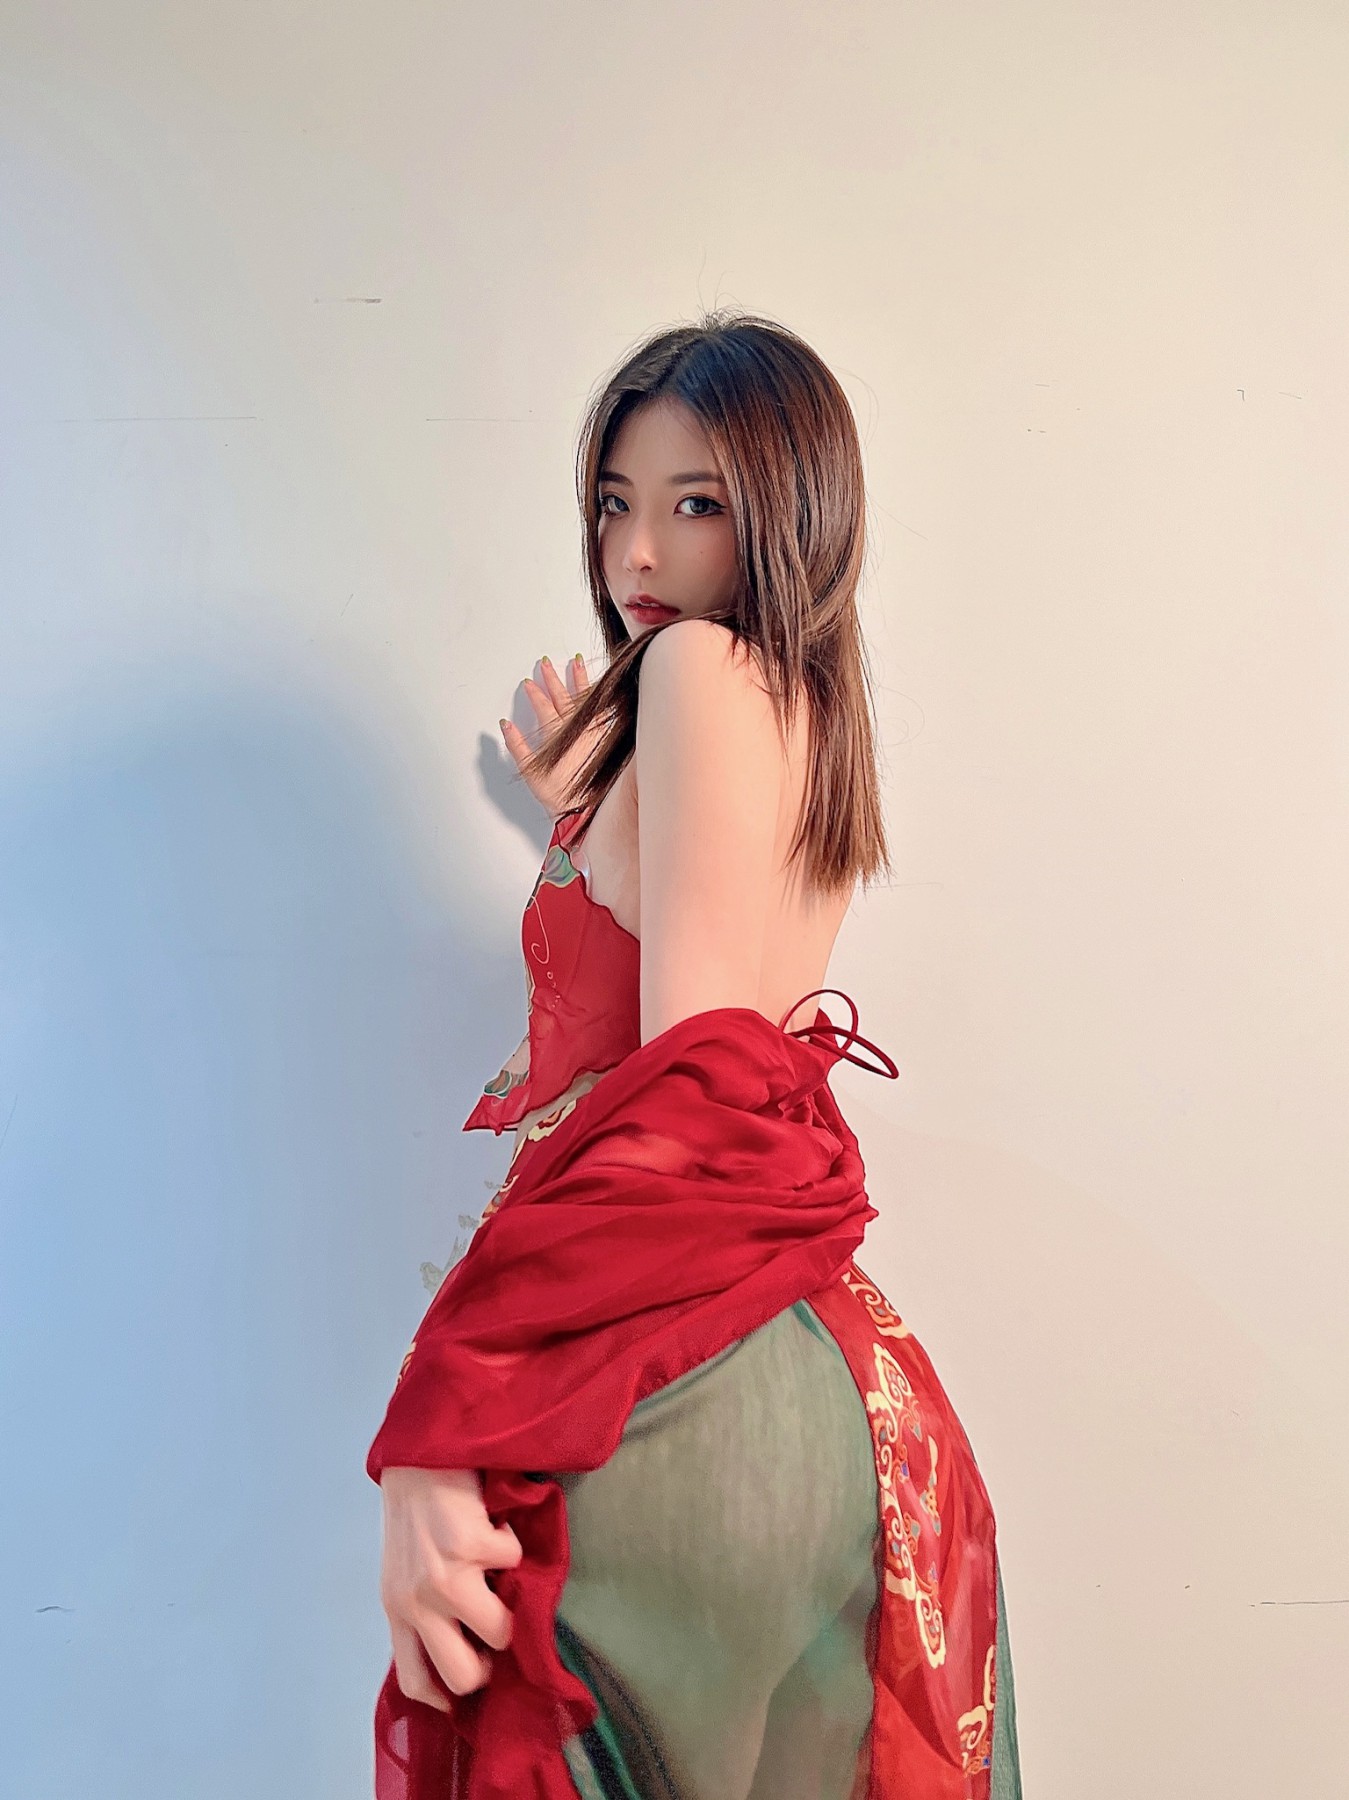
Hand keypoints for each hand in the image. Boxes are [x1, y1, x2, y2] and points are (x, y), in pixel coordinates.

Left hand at [379, 1465, 522, 1709]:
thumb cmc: (415, 1515)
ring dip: (511, 1602)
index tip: (472, 1682)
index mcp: (396, 1611)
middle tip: (497, 1628)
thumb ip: (424, 1610)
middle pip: (464, 1676)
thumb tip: (466, 1648)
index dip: (448, 1696)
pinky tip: (496, 1526)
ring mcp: (444, 1576)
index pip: (416, 1682)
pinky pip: (514, 1563)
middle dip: (492, 1661)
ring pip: (500, 1631)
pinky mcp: (472, 1546)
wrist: (418, 1456)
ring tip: (499, 1572)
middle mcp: (416, 1602)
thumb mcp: (404, 1571)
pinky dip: (513, 1544)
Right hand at [499, 652, 597, 816]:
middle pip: (561, 697)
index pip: (543, 707)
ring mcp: (590, 732)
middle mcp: (574, 730)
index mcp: (554, 735)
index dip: (535, 693)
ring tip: (576, 662)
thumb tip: (506, 725)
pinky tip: (602, 687)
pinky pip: (603, 711)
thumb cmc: (558, 794)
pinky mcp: (603, 737)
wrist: (583, 808)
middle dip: (552, 678)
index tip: (529, 681)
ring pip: (583, 699)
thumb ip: (516, 746)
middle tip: (547, 662)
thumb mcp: (529, 771)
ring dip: (578, 679)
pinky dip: (601, 698)